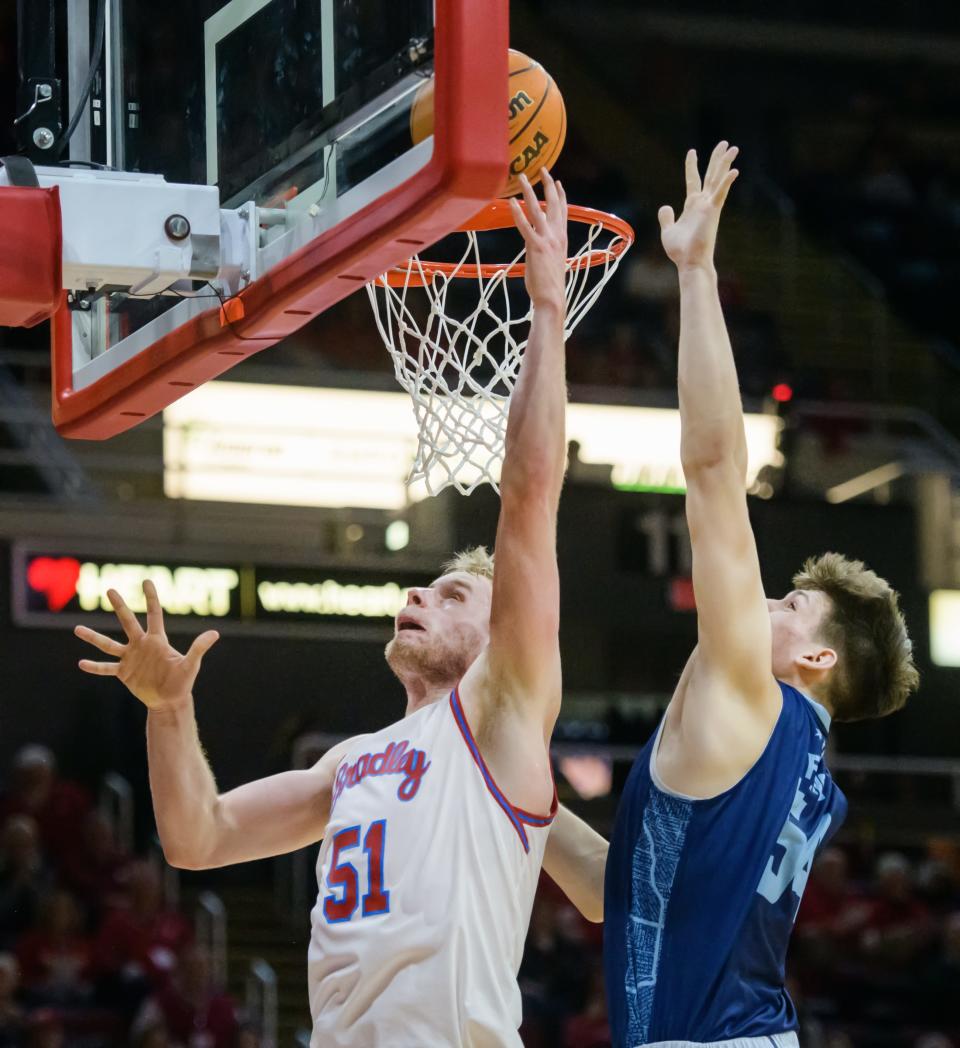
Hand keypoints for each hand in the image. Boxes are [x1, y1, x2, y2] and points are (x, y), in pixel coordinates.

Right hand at [75, 581, 218, 710]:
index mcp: (157, 640)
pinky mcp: (124, 673)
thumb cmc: (183, 681)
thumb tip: (215, 633)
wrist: (170, 700)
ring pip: (108, 644)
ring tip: (77, 628)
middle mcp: (141, 645)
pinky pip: (106, 668)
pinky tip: (81, 663)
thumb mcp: (191, 664)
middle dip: (120, 606)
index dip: (151, 597)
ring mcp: (130, 658)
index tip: (146, 580)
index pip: (154, 613)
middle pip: (128, 621)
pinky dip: (94, 666)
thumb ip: (199, 648)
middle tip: (110, 589)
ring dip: (93, 637)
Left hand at [509, 169, 567, 312]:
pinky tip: (512, 203)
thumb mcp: (550, 262)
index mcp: (562, 239)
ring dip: (530, 191)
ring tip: (523, 177)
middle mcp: (557, 236)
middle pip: (554, 204)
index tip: (558, 182)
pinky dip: (518, 214)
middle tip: (543, 168)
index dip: (561, 195)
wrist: (552, 298)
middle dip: (548, 185)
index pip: (563, 212)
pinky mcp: (536, 248)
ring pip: (538, 210)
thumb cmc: (550, 285)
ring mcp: (547, 240)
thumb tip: (535, 245)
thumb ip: (545, 249)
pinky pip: (526, 227)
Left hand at [658, 141, 738, 272]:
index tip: (692, 151)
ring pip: (718, 180)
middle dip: (716, 159)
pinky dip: (727, 182)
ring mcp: (709, 207)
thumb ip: (667, 218)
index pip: (693, 180)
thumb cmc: (681, 251)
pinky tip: (734, 171)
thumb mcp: (668, 231)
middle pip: (711, 175)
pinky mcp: (712, 212)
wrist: (689, 263)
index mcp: (692, 206)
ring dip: (725, 164)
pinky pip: (720, 194)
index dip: (692, 166)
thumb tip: (665, 207)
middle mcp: (703, 204)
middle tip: (724, 143)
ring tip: (733, 148)